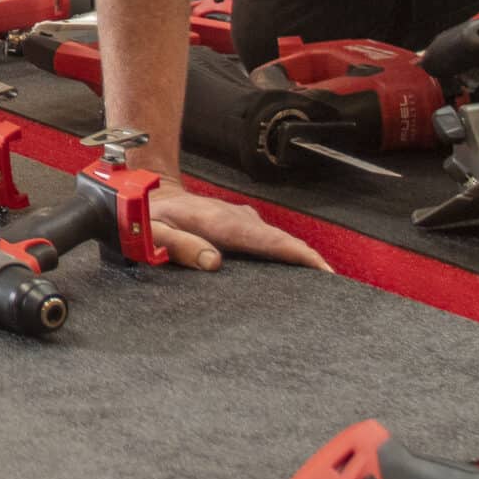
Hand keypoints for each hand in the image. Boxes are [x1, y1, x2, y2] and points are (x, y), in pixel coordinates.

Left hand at [147, 178, 330, 272]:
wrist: (144, 191)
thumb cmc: (145, 216)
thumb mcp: (150, 232)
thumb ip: (177, 246)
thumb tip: (212, 262)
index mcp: (215, 220)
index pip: (263, 239)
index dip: (294, 254)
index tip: (322, 269)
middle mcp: (233, 217)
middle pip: (278, 239)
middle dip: (308, 259)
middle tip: (334, 287)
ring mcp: (238, 218)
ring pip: (275, 238)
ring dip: (298, 257)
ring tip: (322, 284)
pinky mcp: (238, 223)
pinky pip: (266, 239)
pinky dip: (284, 253)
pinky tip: (296, 270)